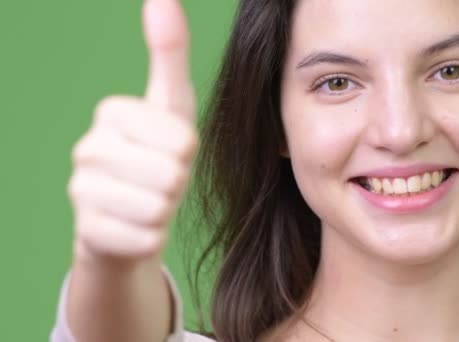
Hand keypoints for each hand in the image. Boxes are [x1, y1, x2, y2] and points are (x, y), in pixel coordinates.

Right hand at [67, 0, 196, 263]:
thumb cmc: (157, 154)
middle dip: (177, 183)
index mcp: (110, 111)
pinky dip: (152, 236)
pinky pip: (147, 238)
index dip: (187, 152)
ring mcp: (80, 193)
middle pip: (172, 174)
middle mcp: (86, 148)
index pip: (182, 140)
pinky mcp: (88, 235)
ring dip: (164, 210)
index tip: (168, 150)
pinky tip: (134, 225)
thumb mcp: (171, 105)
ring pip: (159, 208)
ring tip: (147, 200)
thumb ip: (169, 52)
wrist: (129, 213)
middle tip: (159, 180)